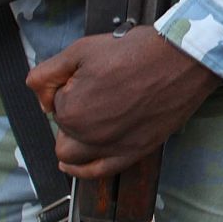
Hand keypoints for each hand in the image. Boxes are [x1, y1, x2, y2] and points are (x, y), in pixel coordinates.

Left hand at [29, 25, 218, 177]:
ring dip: (73, 140)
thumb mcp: (82, 49)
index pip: (54, 105)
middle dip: (70, 114)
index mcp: (72, 109)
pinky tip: (76, 164)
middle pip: (61, 131)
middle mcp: (89, 135)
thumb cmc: (139, 51)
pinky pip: (97, 172)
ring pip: (72, 156)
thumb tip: (40, 96)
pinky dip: (82, 170)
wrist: (182, 60)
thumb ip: (47, 74)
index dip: (69, 87)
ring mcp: (112, 147)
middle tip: (95, 93)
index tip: (89, 75)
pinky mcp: (133, 153)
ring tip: (90, 120)